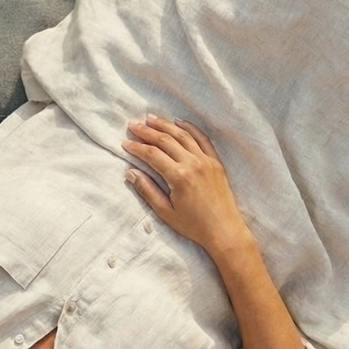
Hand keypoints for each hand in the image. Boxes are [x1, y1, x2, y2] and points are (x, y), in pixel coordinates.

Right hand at [122, 114, 253, 254]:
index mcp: (178, 176)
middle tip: (133, 125)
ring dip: (165, 125)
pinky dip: (190, 128)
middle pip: (165, 140)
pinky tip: (179, 122)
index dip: (136, 147)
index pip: (152, 154)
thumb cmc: (193, 225)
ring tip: (150, 118)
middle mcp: (193, 163)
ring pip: (182, 135)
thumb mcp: (165, 211)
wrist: (224, 230)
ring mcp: (206, 160)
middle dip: (147, 131)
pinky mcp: (216, 161)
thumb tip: (130, 172)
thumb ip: (147, 190)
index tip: (124, 143)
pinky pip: (202, 138)